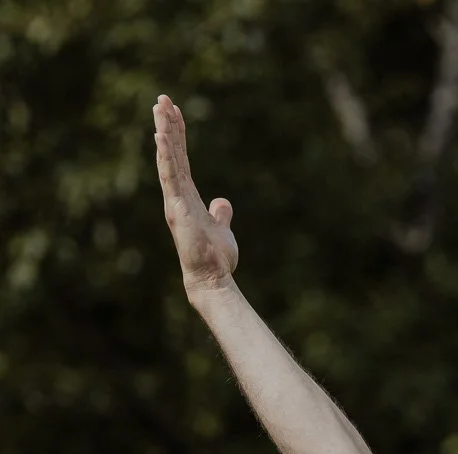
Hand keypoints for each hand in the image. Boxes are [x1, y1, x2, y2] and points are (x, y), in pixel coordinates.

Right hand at [153, 95, 238, 295]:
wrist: (211, 276)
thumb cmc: (214, 256)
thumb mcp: (221, 227)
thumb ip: (220, 212)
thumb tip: (222, 201)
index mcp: (188, 195)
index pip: (182, 158)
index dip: (178, 134)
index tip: (175, 111)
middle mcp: (178, 194)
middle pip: (172, 153)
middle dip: (167, 125)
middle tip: (162, 99)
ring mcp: (175, 200)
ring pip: (168, 160)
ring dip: (164, 134)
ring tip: (160, 108)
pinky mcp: (177, 208)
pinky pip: (170, 178)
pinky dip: (166, 157)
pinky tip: (162, 137)